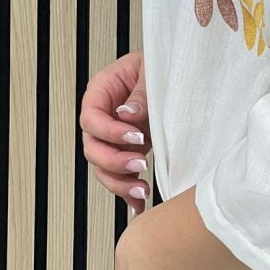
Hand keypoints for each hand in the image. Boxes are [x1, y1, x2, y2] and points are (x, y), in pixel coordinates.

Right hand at [80, 49, 152, 216]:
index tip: (136, 137)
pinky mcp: (128, 150)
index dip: (109, 132)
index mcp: (103, 90)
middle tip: (141, 165)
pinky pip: (120, 175)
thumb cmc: (162, 62)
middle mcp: (104, 115)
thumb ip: (140, 93)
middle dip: (114, 162)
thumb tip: (126, 114)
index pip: (91, 118)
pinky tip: (139, 206)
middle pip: (92, 147)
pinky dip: (127, 193)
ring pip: (102, 167)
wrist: (178, 70)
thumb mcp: (152, 70)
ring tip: (142, 191)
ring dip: (119, 183)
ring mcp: (114, 136)